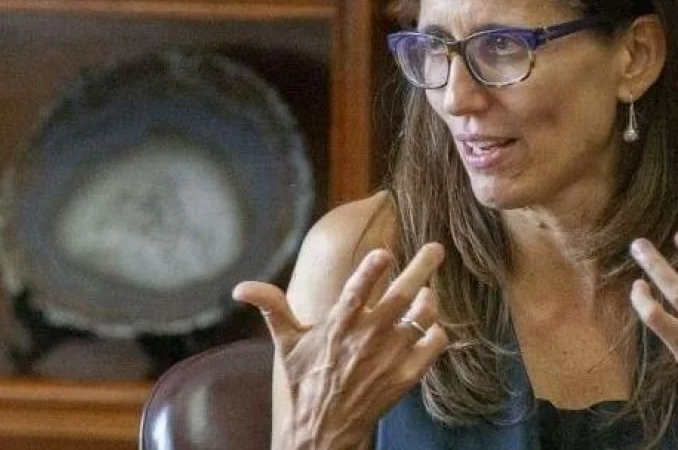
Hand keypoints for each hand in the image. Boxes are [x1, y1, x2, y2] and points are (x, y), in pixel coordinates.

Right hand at [233, 244, 448, 448]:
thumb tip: (240, 287)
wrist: (323, 428)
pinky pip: (433, 346)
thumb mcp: (286, 343)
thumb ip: (272, 308)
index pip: (356, 291)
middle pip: (400, 295)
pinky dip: (437, 332)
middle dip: (422, 268)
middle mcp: (367, 338)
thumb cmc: (306, 380)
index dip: (371, 269)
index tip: (384, 251)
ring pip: (422, 317)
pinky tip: (431, 326)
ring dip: (429, 300)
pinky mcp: (405, 376)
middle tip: (436, 249)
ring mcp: (390, 357)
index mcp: (338, 325)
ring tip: (428, 291)